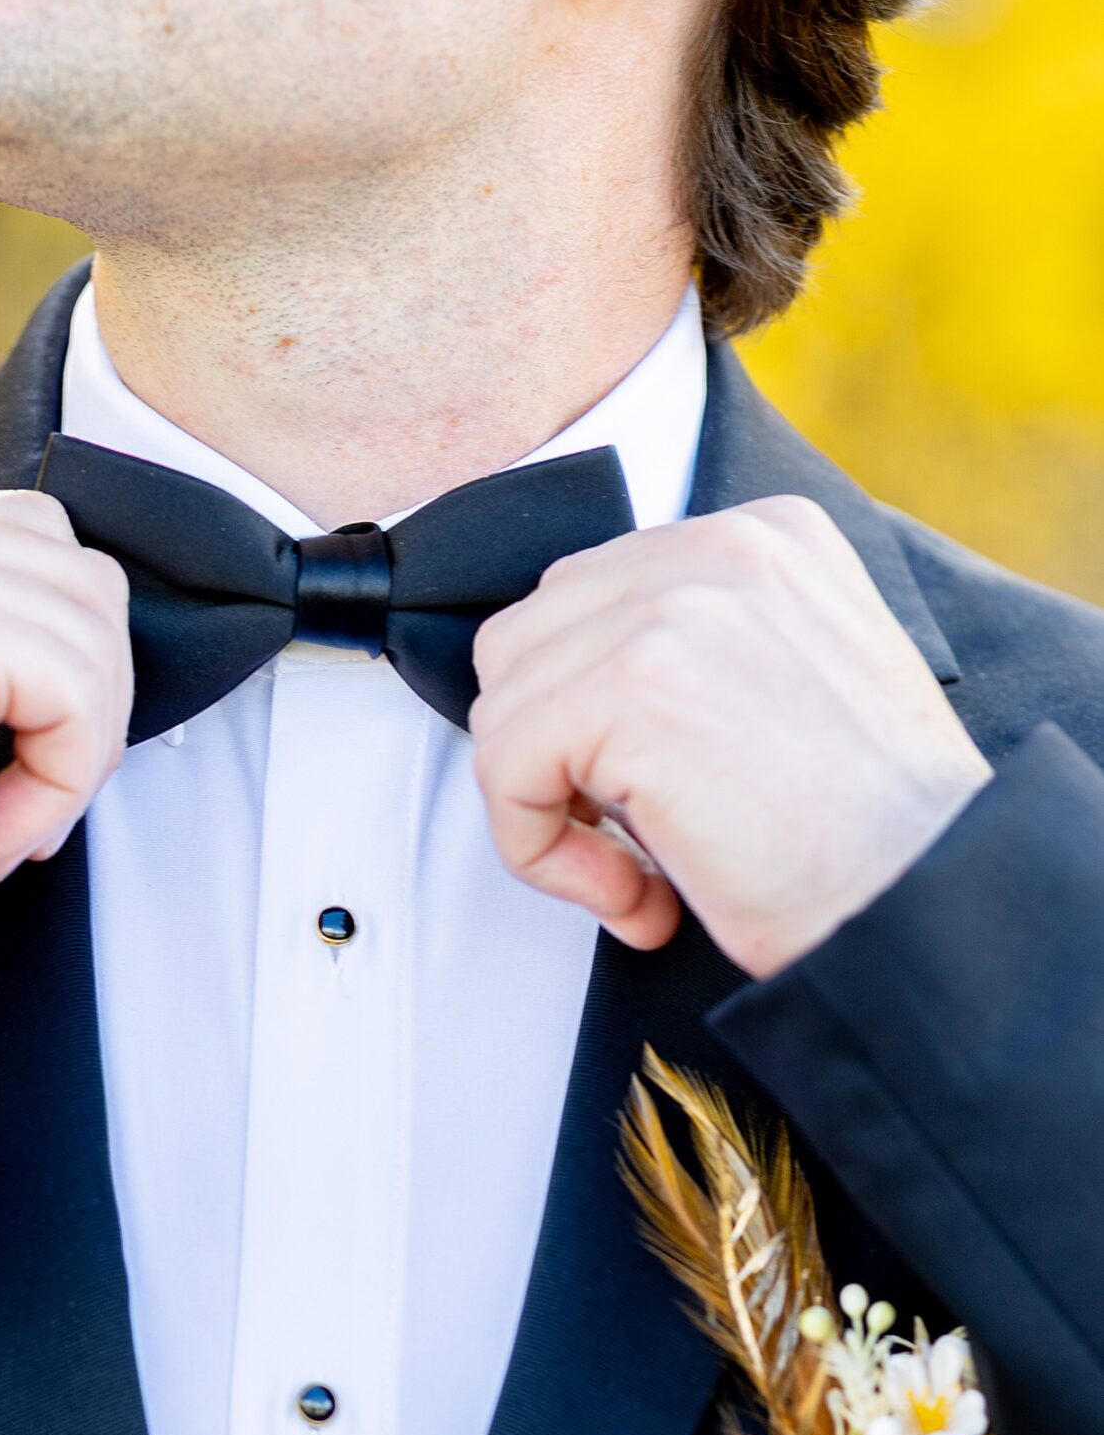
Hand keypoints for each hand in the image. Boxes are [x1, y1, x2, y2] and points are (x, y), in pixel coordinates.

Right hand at [0, 482, 130, 1018]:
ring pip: (87, 629)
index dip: (53, 662)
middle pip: (69, 569)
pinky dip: (58, 786)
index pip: (20, 536)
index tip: (12, 761)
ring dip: (75, 752)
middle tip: (27, 804)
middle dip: (84, 700)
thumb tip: (73, 622)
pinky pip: (76, 691)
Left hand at [469, 496, 990, 978]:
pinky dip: (538, 850)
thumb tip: (567, 689)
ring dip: (547, 808)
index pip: (593, 595)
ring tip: (636, 877)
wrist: (930, 901)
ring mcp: (670, 608)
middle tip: (629, 839)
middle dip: (554, 749)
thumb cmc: (868, 832)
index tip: (649, 796)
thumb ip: (699, 649)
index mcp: (765, 533)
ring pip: (506, 703)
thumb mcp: (795, 686)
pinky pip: (503, 766)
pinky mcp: (628, 687)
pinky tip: (631, 896)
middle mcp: (720, 546)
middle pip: (532, 636)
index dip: (589, 712)